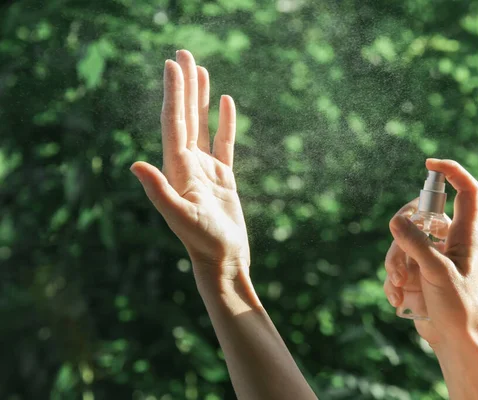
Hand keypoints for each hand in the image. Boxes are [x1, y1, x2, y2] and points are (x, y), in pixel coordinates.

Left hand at [130, 50, 249, 281]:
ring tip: (201, 70)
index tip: (172, 65)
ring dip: (201, 98)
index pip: (174, 123)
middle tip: (184, 53)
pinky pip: (224, 143)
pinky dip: (225, 122)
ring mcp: (205, 170)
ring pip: (202, 125)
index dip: (173, 93)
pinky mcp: (222, 177)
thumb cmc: (203, 242)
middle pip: (185, 116)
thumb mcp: (181, 217)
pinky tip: (226, 103)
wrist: (223, 259)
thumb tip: (134, 164)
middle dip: (184, 85)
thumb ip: (159, 191)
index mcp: (176, 168)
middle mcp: (187, 164)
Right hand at [383, 159, 477, 348]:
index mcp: (463, 234)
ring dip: (394, 266)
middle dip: (400, 238)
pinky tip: (399, 300)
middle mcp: (446, 240)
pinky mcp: (416, 272)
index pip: (466, 191)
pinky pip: (395, 264)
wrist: (454, 341)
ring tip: (401, 288)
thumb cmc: (459, 307)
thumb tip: (395, 219)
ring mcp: (429, 256)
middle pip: (417, 216)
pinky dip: (392, 281)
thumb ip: (417, 244)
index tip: (429, 164)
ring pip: (399, 242)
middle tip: (400, 263)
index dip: (451, 171)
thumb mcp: (438, 273)